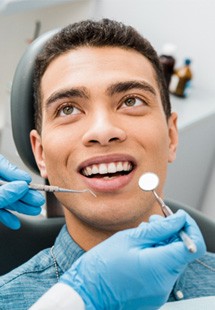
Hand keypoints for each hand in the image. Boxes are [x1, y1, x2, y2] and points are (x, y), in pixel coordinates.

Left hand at [0, 154, 44, 228]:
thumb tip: (21, 186)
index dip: (15, 173)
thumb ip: (3, 192)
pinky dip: (6, 216)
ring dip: (19, 207)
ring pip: (4, 200)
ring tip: (34, 211)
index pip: (1, 165)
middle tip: (38, 200)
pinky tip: (15, 222)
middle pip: (7, 186)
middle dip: (24, 195)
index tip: (27, 180)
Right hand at [60, 210, 205, 309]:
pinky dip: (156, 256)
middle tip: (153, 221)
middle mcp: (165, 283)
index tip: (177, 217)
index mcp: (160, 267)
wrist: (86, 293)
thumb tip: (179, 219)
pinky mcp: (154, 294)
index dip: (188, 227)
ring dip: (162, 243)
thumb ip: (159, 228)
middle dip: (171, 233)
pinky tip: (140, 249)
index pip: (193, 245)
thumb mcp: (129, 238)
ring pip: (172, 260)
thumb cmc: (102, 265)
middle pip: (182, 252)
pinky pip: (163, 271)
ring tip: (142, 234)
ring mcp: (160, 291)